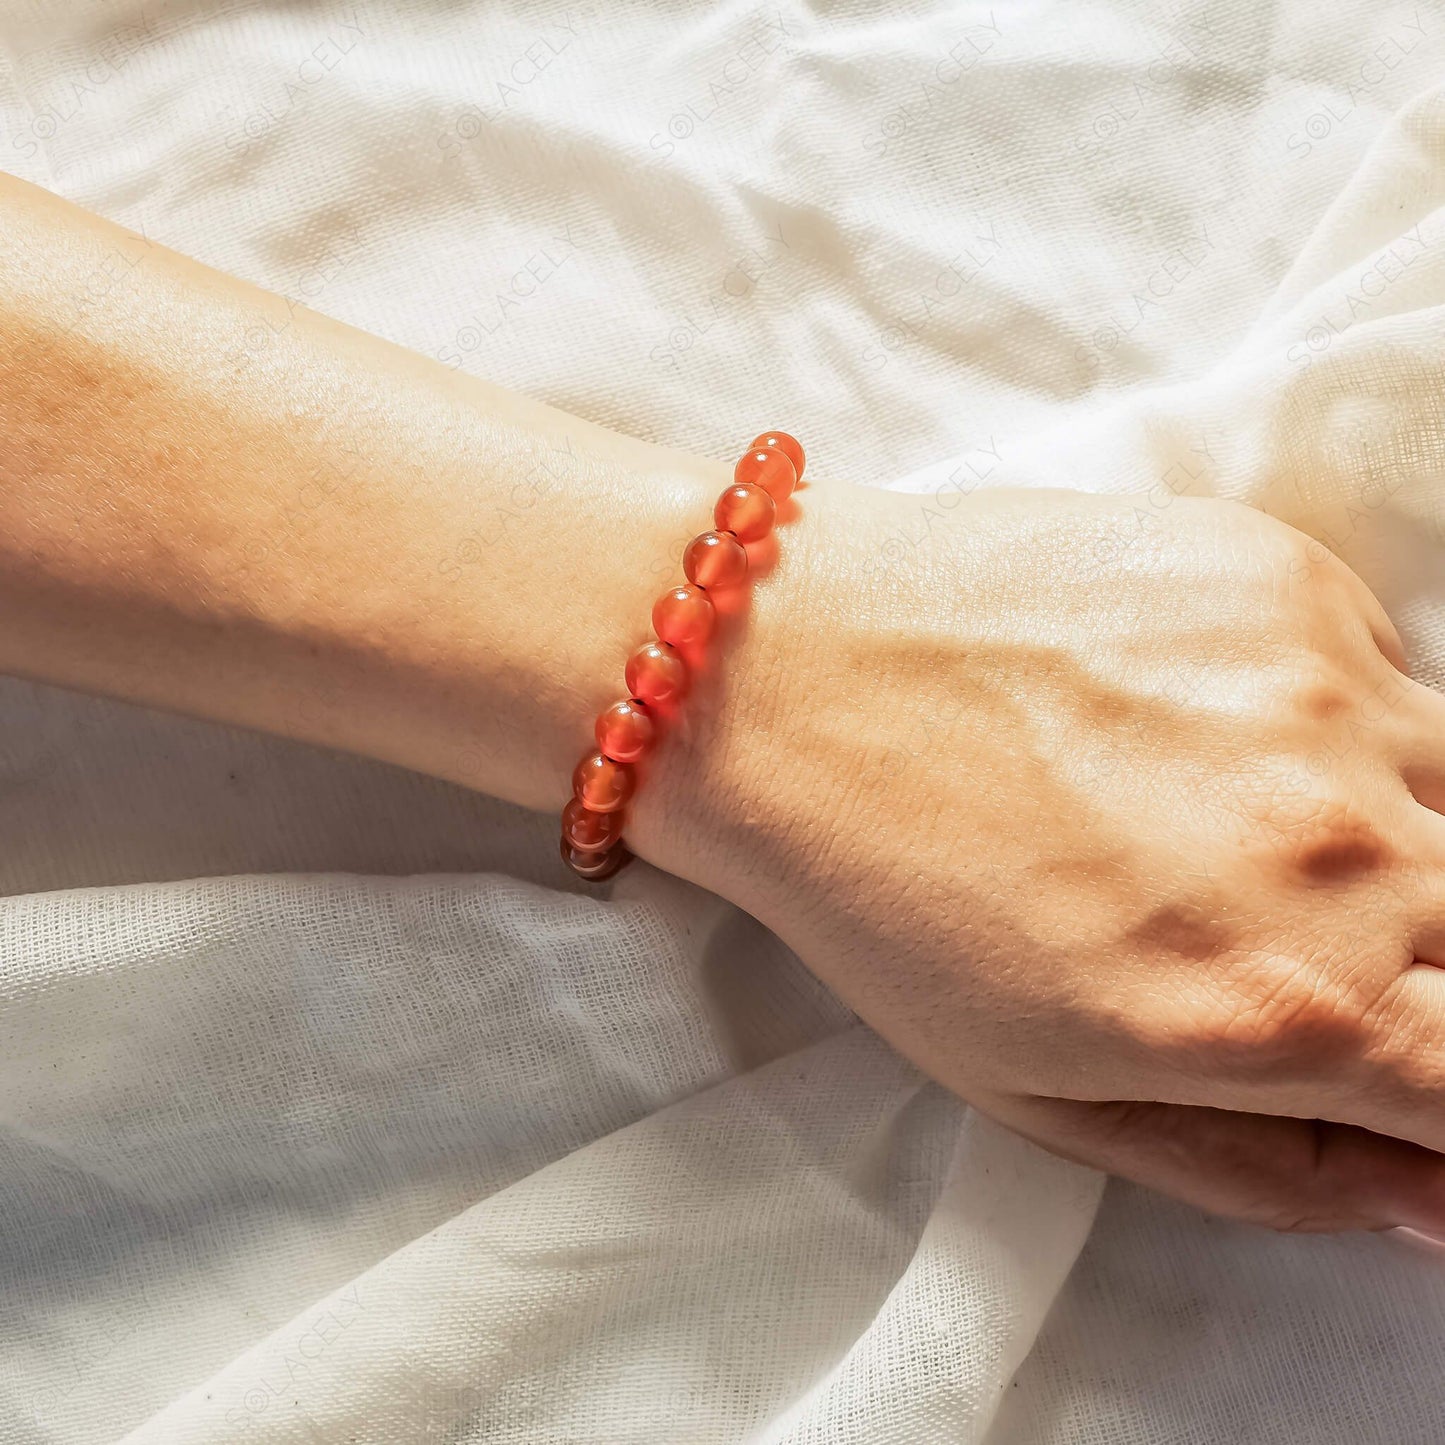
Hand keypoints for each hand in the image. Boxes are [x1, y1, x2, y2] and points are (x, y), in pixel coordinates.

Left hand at [633, 481, 1444, 1232]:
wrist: (786, 680)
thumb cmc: (881, 894)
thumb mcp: (1039, 1095)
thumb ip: (1258, 1171)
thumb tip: (1419, 1198)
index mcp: (1280, 1008)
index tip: (1399, 1066)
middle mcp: (1337, 851)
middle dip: (1425, 964)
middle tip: (1283, 937)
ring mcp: (1322, 694)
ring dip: (1393, 835)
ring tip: (1232, 822)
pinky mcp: (1284, 578)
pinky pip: (1381, 674)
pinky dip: (1326, 719)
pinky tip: (1186, 719)